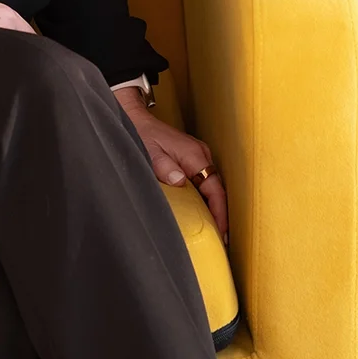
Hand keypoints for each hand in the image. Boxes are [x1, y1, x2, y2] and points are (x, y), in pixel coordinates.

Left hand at [114, 88, 227, 241]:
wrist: (135, 118)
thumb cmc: (141, 134)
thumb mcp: (149, 152)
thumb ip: (164, 167)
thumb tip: (180, 181)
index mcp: (194, 155)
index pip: (215, 189)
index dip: (220, 212)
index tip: (221, 233)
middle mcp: (201, 155)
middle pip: (217, 189)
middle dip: (221, 214)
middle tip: (221, 240)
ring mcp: (198, 156)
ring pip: (212, 186)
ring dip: (215, 207)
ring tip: (215, 232)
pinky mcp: (193, 159)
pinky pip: (205, 182)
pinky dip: (207, 198)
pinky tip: (204, 213)